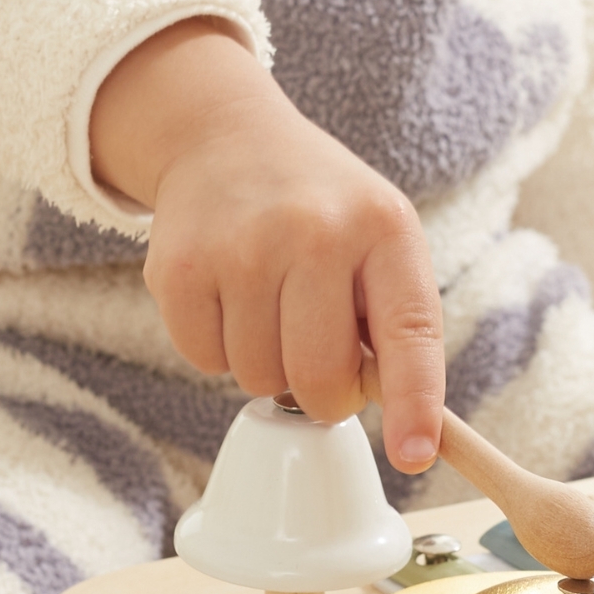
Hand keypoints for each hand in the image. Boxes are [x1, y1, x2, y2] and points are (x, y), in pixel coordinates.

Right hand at [88, 20, 445, 470]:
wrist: (226, 137)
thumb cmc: (319, 206)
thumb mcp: (379, 236)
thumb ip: (395, 319)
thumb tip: (407, 425)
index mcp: (383, 227)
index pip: (409, 331)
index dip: (414, 403)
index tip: (414, 456)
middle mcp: (315, 231)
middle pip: (319, 379)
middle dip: (323, 394)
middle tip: (320, 361)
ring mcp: (242, 247)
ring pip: (258, 379)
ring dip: (266, 365)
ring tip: (271, 305)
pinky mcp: (179, 266)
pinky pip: (204, 361)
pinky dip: (218, 348)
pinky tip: (229, 296)